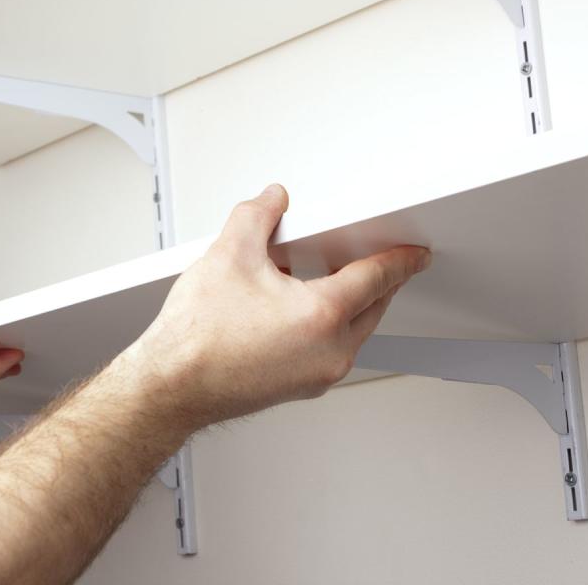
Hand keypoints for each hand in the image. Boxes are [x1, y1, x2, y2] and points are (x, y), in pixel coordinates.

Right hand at [125, 184, 429, 428]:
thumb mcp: (229, 255)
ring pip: (355, 331)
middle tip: (377, 259)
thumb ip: (257, 216)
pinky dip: (330, 326)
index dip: (401, 259)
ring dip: (353, 304)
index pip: (379, 278)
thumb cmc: (196, 339)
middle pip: (373, 307)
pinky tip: (301, 310)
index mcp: (322, 316)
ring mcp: (318, 376)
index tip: (416, 254)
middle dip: (379, 281)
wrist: (171, 387)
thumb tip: (272, 201)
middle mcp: (330, 352)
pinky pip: (333, 350)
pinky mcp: (302, 388)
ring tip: (330, 277)